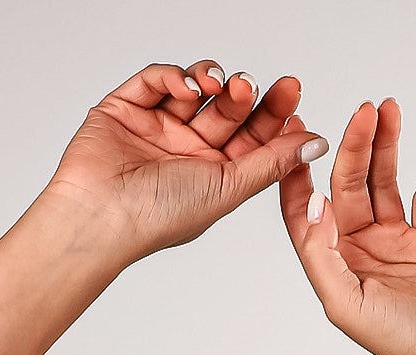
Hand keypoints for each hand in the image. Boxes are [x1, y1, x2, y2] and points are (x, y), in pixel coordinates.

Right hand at [46, 59, 326, 265]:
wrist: (100, 217)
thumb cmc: (158, 217)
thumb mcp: (227, 188)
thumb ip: (272, 162)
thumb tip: (316, 143)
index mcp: (213, 174)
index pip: (252, 135)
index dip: (273, 113)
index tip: (292, 94)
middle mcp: (187, 150)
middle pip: (228, 108)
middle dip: (245, 93)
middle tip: (251, 86)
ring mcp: (157, 126)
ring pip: (196, 87)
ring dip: (213, 79)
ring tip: (220, 85)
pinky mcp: (127, 107)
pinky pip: (157, 78)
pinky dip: (175, 76)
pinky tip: (188, 90)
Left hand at [280, 101, 415, 354]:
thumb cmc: (404, 345)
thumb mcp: (347, 304)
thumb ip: (322, 254)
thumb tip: (312, 203)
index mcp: (335, 267)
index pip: (308, 213)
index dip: (300, 174)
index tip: (298, 134)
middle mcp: (361, 253)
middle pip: (350, 187)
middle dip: (354, 146)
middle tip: (363, 111)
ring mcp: (398, 246)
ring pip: (386, 185)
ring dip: (387, 149)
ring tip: (389, 113)